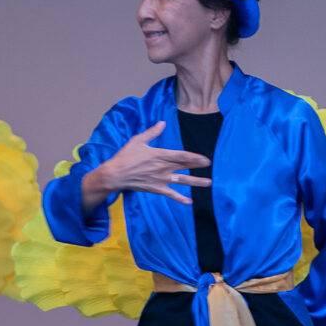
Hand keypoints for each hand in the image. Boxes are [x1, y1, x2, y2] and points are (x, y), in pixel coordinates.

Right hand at [81, 122, 210, 209]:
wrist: (116, 174)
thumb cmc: (126, 156)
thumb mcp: (138, 140)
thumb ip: (152, 132)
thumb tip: (162, 123)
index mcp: (160, 155)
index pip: (181, 156)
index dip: (194, 157)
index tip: (206, 159)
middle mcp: (163, 168)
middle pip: (184, 167)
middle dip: (197, 166)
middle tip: (210, 167)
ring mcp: (161, 179)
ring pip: (182, 180)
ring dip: (195, 182)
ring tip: (208, 183)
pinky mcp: (156, 188)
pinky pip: (171, 194)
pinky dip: (180, 199)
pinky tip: (190, 202)